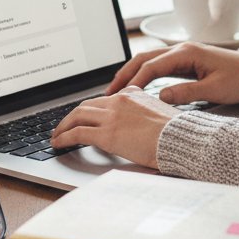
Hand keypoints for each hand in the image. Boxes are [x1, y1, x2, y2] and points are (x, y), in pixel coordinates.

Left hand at [50, 87, 180, 168]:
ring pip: (77, 116)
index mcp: (132, 94)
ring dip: (63, 126)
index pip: (104, 99)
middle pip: (86, 105)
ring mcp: (112, 116)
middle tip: (63, 126)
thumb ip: (144, 112)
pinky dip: (64, 137)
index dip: (90, 109)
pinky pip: (77, 133)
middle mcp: (119, 101)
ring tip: (57, 136)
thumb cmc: (176, 132)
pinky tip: (59, 143)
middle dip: (71, 116)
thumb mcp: (160, 113)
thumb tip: (137, 123)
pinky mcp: (107, 134)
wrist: (181, 139)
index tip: (83, 117)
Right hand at [105, 42, 238, 106]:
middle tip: (109, 93)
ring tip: (116, 91)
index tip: (121, 96)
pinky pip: (158, 66)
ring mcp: (182, 54)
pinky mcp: (185, 62)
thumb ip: (187, 93)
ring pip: (148, 61)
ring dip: (131, 73)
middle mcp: (181, 50)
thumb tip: (161, 97)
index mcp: (187, 53)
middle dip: (124, 74)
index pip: (152, 66)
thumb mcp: (215, 89)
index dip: (134, 81)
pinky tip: (136, 87)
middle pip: (144, 59)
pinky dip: (143, 75)